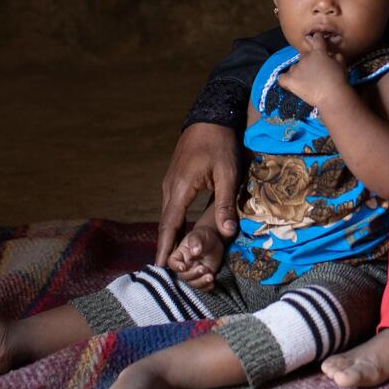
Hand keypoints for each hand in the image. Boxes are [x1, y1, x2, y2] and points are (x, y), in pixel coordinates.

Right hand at [155, 123, 241, 264]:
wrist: (209, 118)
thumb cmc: (220, 144)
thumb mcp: (227, 173)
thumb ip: (226, 203)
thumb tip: (227, 232)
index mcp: (181, 188)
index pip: (170, 225)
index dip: (166, 247)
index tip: (161, 267)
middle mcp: (170, 188)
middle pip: (165, 224)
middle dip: (166, 247)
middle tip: (167, 270)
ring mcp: (170, 183)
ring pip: (167, 216)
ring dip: (168, 236)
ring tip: (171, 258)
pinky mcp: (175, 180)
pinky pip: (171, 207)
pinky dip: (172, 224)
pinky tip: (177, 233)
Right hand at [166, 224, 226, 289]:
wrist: (214, 240)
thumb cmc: (203, 235)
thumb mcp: (199, 235)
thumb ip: (196, 241)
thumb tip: (195, 251)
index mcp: (179, 254)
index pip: (172, 262)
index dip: (176, 266)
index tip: (184, 266)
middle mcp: (184, 265)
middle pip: (182, 275)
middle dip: (192, 274)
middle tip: (203, 268)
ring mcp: (193, 271)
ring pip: (192, 282)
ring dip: (200, 282)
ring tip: (210, 276)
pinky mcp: (202, 276)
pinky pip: (202, 286)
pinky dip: (206, 287)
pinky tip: (212, 283)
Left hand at [276, 32, 350, 107]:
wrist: (332, 96)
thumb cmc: (339, 80)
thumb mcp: (342, 65)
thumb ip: (336, 57)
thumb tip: (334, 54)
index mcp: (319, 52)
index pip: (316, 39)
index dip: (316, 38)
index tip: (316, 39)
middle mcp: (306, 58)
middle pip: (303, 56)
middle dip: (308, 62)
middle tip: (314, 73)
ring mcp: (297, 69)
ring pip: (294, 67)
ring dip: (298, 72)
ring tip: (306, 82)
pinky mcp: (291, 80)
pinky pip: (282, 78)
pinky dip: (285, 80)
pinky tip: (291, 84)